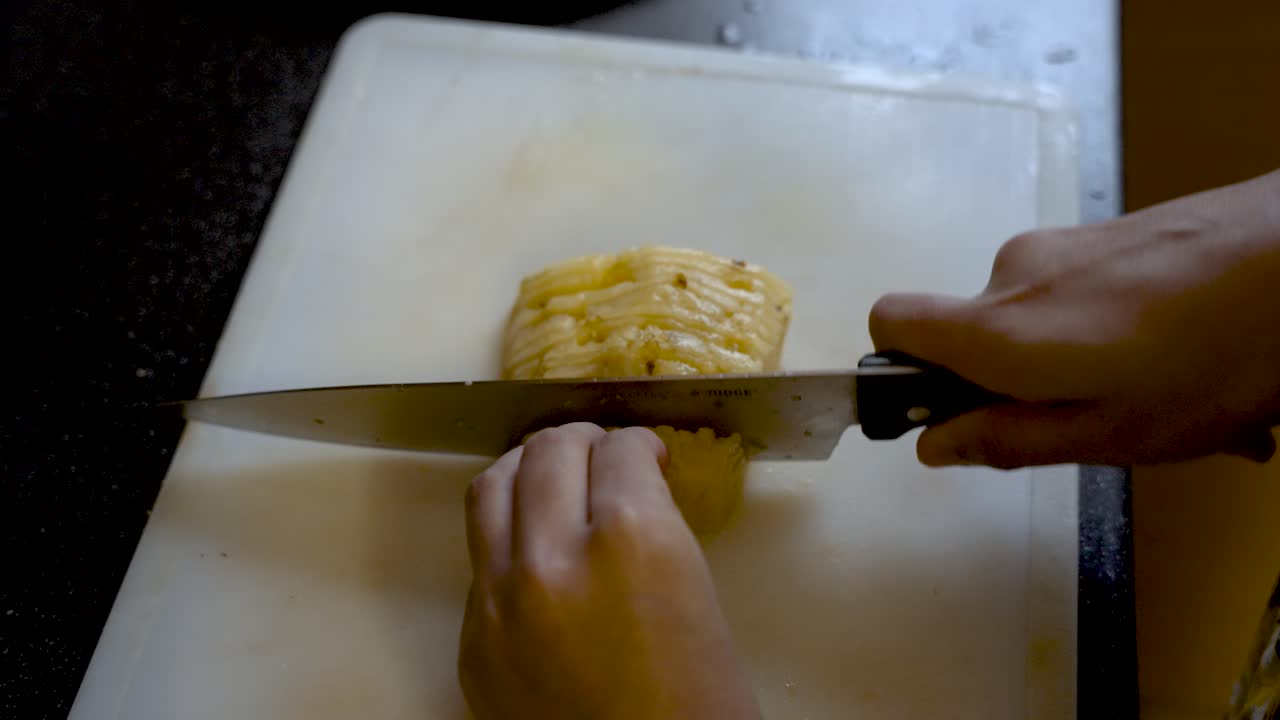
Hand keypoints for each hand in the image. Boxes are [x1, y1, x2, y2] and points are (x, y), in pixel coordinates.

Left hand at [458, 423, 758, 719]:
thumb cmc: (700, 708)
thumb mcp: (699, 598)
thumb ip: (654, 531)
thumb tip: (632, 488)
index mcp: (631, 540)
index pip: (618, 450)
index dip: (638, 442)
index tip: (644, 451)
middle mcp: (553, 558)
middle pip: (548, 452)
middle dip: (582, 441)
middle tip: (603, 451)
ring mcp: (500, 603)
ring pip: (491, 490)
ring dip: (526, 469)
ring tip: (552, 476)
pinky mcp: (473, 643)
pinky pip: (479, 560)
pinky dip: (507, 537)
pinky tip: (535, 549)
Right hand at [870, 170, 1279, 468]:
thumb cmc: (1211, 359)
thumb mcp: (1109, 432)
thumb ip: (1008, 439)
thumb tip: (932, 445)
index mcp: (997, 329)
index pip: (890, 323)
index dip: (903, 370)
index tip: (953, 408)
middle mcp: (1014, 274)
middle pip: (978, 334)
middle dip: (1024, 385)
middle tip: (1109, 424)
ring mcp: (1065, 244)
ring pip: (1044, 320)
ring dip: (1087, 364)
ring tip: (1173, 400)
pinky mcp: (1111, 230)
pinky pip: (1089, 295)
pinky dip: (1123, 334)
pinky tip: (1193, 361)